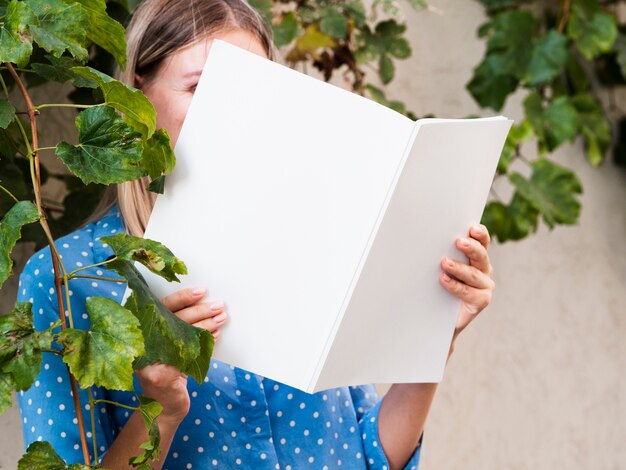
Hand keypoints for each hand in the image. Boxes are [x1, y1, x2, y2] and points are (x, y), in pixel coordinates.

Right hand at [135, 288, 227, 421]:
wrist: (164, 407)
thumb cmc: (170, 370)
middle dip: (200, 311)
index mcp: (142, 331)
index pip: (162, 307)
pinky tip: (217, 337)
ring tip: (222, 318)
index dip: (182, 298)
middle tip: (218, 305)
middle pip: (174, 320)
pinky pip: (188, 355)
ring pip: (182, 336)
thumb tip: (205, 303)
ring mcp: (149, 361)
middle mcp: (141, 344)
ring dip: (206, 325)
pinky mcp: (160, 376)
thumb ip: (177, 327)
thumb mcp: (170, 344)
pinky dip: (205, 345)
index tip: (201, 291)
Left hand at [439, 224, 494, 339]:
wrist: (436, 316)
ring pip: (473, 274)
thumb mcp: (439, 266)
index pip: (482, 242)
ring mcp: (484, 286)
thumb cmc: (436, 285)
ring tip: (444, 263)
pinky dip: (455, 286)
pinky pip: (468, 292)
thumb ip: (441, 252)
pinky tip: (444, 280)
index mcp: (476, 257)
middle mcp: (483, 270)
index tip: (472, 228)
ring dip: (458, 267)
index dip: (480, 234)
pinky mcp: (481, 301)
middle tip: (458, 241)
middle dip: (471, 247)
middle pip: (480, 256)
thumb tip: (427, 235)